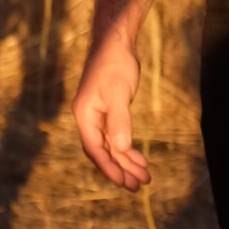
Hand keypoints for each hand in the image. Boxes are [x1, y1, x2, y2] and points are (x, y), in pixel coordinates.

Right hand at [72, 31, 150, 190]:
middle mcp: (87, 117)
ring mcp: (97, 114)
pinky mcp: (107, 110)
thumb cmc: (115, 64)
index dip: (109, 167)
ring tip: (144, 177)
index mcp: (84, 114)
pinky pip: (116, 136)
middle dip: (120, 169)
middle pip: (103, 151)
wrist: (115, 42)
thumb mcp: (119, 93)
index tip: (124, 182)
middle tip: (138, 186)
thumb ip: (119, 121)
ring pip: (110, 145)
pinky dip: (127, 148)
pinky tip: (139, 158)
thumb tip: (121, 149)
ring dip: (126, 162)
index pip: (95, 148)